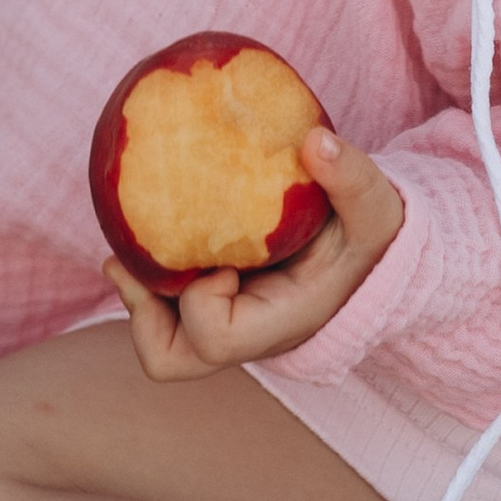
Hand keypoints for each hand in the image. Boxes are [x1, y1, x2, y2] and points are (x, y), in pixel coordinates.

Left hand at [107, 128, 405, 379]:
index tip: (221, 257)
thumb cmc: (368, 233)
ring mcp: (225, 320)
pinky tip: (142, 227)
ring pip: (157, 337)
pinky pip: (161, 306)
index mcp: (280, 323)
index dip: (200, 298)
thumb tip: (315, 142)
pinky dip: (145, 273)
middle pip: (170, 357)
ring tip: (126, 245)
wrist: (370, 248)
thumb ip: (354, 179)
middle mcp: (246, 333)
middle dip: (143, 311)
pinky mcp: (212, 299)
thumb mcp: (374, 208)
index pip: (214, 337)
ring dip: (137, 292)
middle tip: (134, 261)